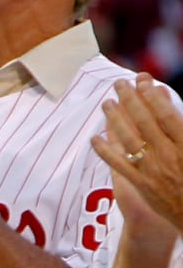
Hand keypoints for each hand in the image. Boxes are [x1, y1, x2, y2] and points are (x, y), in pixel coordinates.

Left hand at [94, 73, 182, 238]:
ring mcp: (152, 170)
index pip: (166, 115)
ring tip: (106, 103)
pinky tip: (95, 138)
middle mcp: (168, 155)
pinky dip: (106, 150)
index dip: (152, 97)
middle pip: (144, 122)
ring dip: (115, 119)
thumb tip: (172, 110)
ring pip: (129, 139)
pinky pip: (119, 164)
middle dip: (130, 100)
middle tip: (119, 84)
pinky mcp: (141, 185)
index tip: (143, 82)